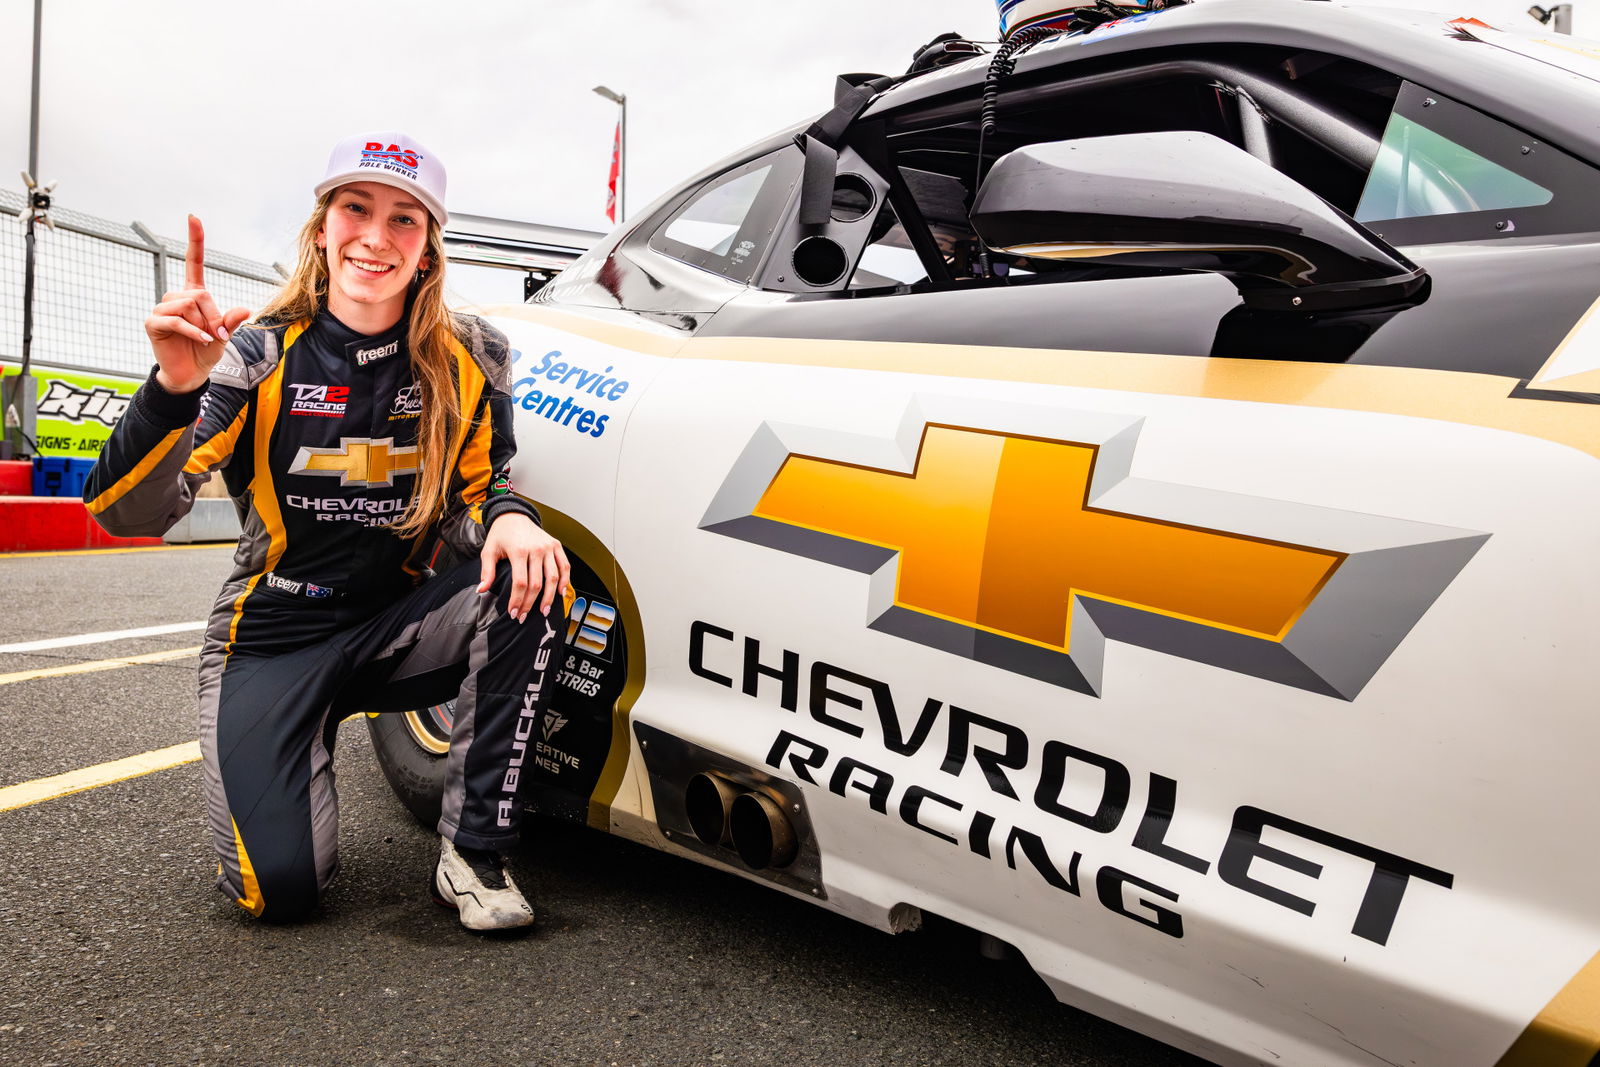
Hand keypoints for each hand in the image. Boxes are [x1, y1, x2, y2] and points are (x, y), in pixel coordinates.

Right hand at [144, 215, 252, 393]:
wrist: (190, 374)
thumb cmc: (207, 351)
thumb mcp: (225, 335)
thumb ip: (231, 322)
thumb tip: (244, 309)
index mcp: (193, 295)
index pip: (194, 262)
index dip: (195, 241)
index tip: (193, 217)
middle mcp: (176, 297)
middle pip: (199, 293)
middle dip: (213, 315)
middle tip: (216, 334)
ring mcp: (162, 309)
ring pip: (188, 304)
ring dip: (203, 323)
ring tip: (206, 338)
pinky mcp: (153, 323)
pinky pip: (177, 319)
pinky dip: (193, 330)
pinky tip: (202, 339)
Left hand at [479, 513, 570, 621]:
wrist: (513, 515)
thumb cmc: (501, 534)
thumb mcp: (489, 550)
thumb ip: (486, 571)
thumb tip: (481, 590)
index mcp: (518, 550)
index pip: (520, 582)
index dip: (518, 600)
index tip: (514, 613)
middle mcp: (536, 549)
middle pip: (537, 583)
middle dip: (530, 603)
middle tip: (524, 617)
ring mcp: (548, 547)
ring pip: (554, 577)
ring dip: (550, 597)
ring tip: (544, 611)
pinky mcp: (556, 545)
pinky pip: (565, 566)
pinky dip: (565, 581)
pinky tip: (560, 594)